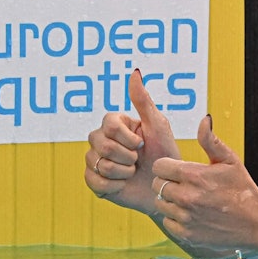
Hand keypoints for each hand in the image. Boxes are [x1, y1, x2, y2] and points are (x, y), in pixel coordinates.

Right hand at [85, 69, 180, 214]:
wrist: (164, 187)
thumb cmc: (165, 154)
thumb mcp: (158, 126)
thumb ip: (143, 100)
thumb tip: (135, 72)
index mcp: (114, 123)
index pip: (109, 124)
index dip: (128, 138)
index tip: (142, 143)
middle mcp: (100, 139)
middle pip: (101, 144)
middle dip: (127, 156)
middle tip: (138, 160)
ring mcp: (94, 159)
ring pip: (98, 163)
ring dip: (122, 171)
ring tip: (132, 172)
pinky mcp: (93, 180)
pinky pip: (94, 181)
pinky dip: (114, 186)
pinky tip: (123, 184)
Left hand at [152, 115, 257, 251]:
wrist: (256, 221)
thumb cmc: (242, 188)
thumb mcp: (230, 160)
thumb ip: (211, 141)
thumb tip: (204, 120)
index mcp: (194, 175)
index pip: (159, 166)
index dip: (167, 167)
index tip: (177, 170)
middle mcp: (186, 197)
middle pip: (157, 185)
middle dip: (168, 183)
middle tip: (185, 185)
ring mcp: (185, 217)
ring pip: (160, 204)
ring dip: (170, 201)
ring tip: (188, 200)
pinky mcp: (186, 234)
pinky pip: (167, 222)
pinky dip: (176, 218)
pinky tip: (191, 214)